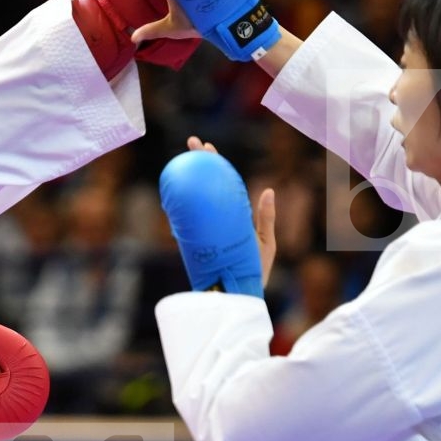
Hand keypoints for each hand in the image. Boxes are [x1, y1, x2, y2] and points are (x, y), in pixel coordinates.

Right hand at [158, 141, 265, 297]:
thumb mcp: (265, 242)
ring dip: (188, 179)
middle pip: (205, 185)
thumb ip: (265, 218)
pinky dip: (178, 211)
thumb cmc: (254, 272)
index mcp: (232, 216)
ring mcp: (203, 231)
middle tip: (191, 143)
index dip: (214, 164)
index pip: (222, 184)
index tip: (206, 147)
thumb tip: (267, 189)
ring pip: (194, 201)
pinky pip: (185, 225)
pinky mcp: (195, 245)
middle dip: (198, 162)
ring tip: (184, 159)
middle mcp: (215, 221)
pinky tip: (174, 197)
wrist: (240, 297)